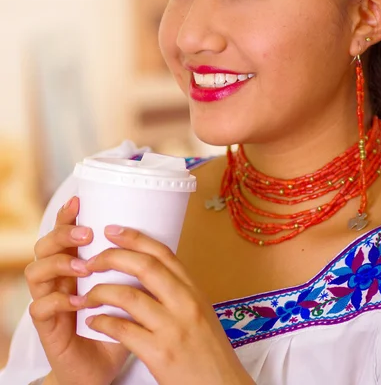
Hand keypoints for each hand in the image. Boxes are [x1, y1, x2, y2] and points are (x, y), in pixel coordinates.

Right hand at [25, 197, 129, 384]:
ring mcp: (48, 300)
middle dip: (63, 235)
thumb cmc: (117, 324)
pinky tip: (78, 301)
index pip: (64, 232)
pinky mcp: (46, 326)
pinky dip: (59, 301)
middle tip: (86, 235)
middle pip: (44, 245)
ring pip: (36, 271)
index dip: (67, 215)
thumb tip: (156, 233)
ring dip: (60, 264)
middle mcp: (57, 277)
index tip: (79, 201)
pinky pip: (40, 307)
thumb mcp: (128, 289)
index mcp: (75, 263)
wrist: (103, 368)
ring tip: (84, 267)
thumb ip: (132, 265)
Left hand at [82, 227, 254, 384]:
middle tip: (90, 261)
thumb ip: (178, 292)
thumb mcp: (200, 314)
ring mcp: (173, 328)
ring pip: (128, 296)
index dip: (135, 238)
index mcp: (194, 291)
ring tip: (87, 296)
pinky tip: (94, 322)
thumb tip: (148, 272)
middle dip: (112, 258)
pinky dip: (102, 323)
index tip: (112, 230)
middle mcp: (185, 304)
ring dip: (101, 292)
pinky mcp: (160, 354)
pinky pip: (122, 330)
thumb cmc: (209, 354)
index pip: (163, 253)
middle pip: (144, 266)